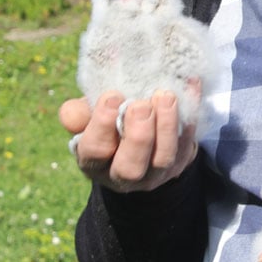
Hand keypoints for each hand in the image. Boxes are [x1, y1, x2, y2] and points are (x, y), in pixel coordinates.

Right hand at [58, 90, 196, 191]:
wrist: (140, 142)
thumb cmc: (108, 126)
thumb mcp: (89, 119)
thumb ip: (79, 114)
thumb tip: (70, 114)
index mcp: (94, 162)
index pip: (94, 151)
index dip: (102, 125)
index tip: (113, 96)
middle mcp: (123, 176)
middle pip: (130, 167)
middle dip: (137, 135)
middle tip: (140, 105)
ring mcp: (155, 174)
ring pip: (163, 159)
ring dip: (166, 126)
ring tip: (165, 96)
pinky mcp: (180, 164)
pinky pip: (188, 142)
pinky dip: (190, 114)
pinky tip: (190, 85)